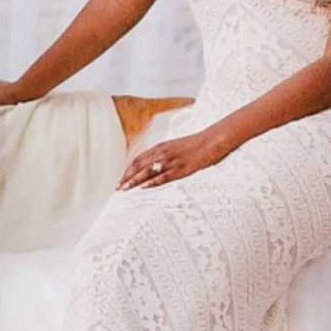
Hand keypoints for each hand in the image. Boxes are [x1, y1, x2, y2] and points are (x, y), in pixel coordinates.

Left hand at [116, 130, 231, 193]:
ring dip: (134, 181)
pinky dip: (151, 182)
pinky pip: (163, 177)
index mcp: (160, 146)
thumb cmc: (194, 144)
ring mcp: (171, 161)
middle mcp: (162, 153)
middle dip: (127, 177)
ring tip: (125, 189)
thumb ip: (163, 153)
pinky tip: (143, 187)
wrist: (211, 140)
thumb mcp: (175, 146)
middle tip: (118, 187)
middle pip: (139, 165)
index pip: (138, 159)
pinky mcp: (180, 169)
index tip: (121, 178)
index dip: (128, 170)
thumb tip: (153, 164)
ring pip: (147, 172)